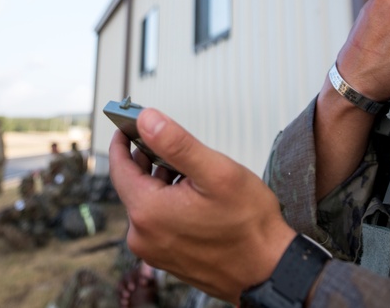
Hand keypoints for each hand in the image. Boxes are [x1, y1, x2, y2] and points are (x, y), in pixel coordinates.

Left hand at [109, 110, 296, 303]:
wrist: (268, 269)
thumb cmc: (248, 225)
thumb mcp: (216, 172)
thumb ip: (176, 143)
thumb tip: (147, 120)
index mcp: (148, 212)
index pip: (120, 168)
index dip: (123, 142)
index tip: (127, 125)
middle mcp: (144, 236)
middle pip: (134, 185)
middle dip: (148, 160)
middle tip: (169, 142)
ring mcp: (154, 250)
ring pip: (147, 202)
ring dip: (161, 182)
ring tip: (189, 171)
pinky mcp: (166, 258)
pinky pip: (158, 221)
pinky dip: (168, 202)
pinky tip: (193, 196)